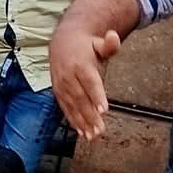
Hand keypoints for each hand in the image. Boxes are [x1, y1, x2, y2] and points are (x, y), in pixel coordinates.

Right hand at [51, 24, 122, 140]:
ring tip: (92, 135)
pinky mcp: (58, 92)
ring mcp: (61, 85)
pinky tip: (81, 131)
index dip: (96, 96)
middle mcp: (68, 76)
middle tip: (100, 130)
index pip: (90, 81)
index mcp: (80, 64)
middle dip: (90, 116)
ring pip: (72, 106)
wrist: (61, 43)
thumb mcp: (98, 42)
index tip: (103, 110)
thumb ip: (109, 44)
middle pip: (80, 98)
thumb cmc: (85, 46)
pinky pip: (65, 107)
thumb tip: (114, 37)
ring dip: (81, 122)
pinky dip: (73, 120)